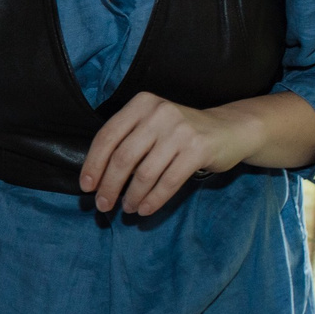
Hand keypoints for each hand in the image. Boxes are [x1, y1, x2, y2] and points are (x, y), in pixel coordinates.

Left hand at [78, 93, 257, 216]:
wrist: (228, 129)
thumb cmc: (181, 133)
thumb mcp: (152, 125)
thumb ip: (128, 141)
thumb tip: (97, 178)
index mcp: (141, 104)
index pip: (107, 136)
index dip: (93, 164)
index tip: (87, 186)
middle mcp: (159, 113)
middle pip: (123, 157)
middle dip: (109, 186)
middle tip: (103, 205)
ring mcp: (180, 130)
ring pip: (145, 173)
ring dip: (132, 196)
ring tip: (128, 208)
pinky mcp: (198, 149)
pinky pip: (168, 181)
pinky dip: (153, 199)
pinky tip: (145, 209)